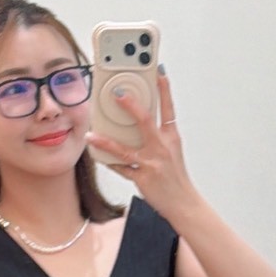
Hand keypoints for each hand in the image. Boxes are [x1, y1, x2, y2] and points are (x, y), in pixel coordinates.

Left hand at [86, 72, 197, 225]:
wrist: (183, 204)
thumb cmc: (176, 177)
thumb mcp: (173, 152)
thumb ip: (158, 135)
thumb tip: (138, 120)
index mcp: (171, 138)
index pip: (169, 108)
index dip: (164, 89)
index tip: (158, 72)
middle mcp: (162, 148)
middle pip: (146, 121)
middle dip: (131, 106)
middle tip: (117, 94)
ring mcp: (151, 163)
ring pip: (125, 148)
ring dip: (106, 141)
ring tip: (92, 134)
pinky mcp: (142, 179)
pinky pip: (121, 168)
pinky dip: (109, 161)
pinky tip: (98, 155)